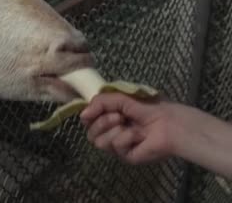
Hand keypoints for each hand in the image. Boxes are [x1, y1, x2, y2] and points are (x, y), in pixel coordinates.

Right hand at [79, 93, 196, 164]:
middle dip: (101, 121)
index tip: (94, 110)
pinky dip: (127, 137)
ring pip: (98, 141)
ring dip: (112, 129)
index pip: (88, 119)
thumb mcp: (121, 97)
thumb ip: (99, 102)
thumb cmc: (150, 106)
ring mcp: (118, 145)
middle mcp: (112, 131)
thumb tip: (82, 115)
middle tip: (119, 116)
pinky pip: (115, 146)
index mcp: (110, 116)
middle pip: (90, 132)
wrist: (170, 122)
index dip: (88, 115)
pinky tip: (139, 135)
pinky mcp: (126, 156)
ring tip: (127, 124)